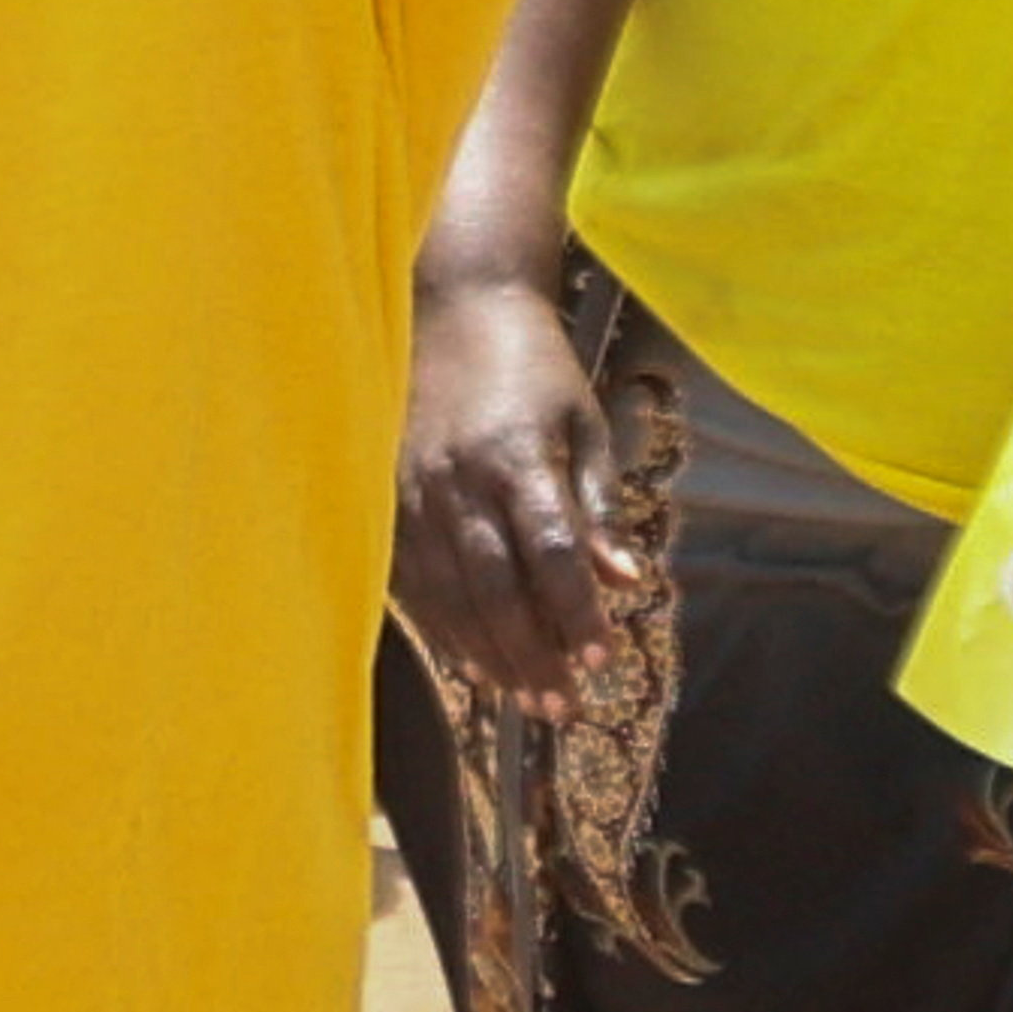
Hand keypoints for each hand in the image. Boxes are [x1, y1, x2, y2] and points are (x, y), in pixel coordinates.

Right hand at [392, 271, 632, 711]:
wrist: (454, 304)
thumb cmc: (532, 365)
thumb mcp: (584, 422)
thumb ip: (600, 504)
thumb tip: (625, 581)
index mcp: (518, 456)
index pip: (552, 553)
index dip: (576, 613)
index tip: (603, 660)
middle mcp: (461, 477)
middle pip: (494, 588)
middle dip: (531, 655)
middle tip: (563, 707)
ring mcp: (415, 487)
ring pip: (447, 592)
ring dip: (486, 652)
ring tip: (523, 698)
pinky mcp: (387, 491)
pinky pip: (411, 576)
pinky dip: (441, 624)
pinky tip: (470, 658)